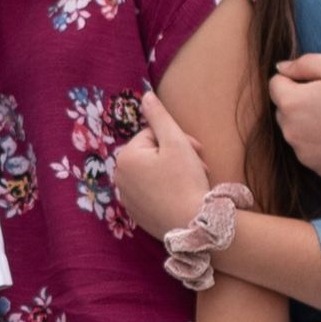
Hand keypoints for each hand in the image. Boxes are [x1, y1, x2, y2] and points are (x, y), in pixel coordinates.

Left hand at [112, 90, 212, 239]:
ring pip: (153, 174)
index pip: (153, 135)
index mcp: (125, 158)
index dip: (178, 139)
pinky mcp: (138, 215)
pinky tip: (184, 196)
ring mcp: (127, 199)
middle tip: (200, 165)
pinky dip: (167, 190)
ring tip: (194, 181)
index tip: (198, 150)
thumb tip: (145, 96)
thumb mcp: (175, 142)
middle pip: (151, 154)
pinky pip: (152, 193)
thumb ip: (159, 116)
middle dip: (177, 155)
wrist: (195, 225)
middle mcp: (120, 178)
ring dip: (174, 172)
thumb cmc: (186, 181)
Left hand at [267, 52, 320, 182]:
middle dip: (300, 101)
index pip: (276, 83)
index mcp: (291, 103)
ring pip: (298, 132)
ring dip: (310, 123)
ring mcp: (304, 154)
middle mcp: (290, 132)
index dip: (298, 78)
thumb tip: (280, 68)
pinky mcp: (319, 169)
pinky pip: (313, 151)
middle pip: (284, 110)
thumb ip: (304, 63)